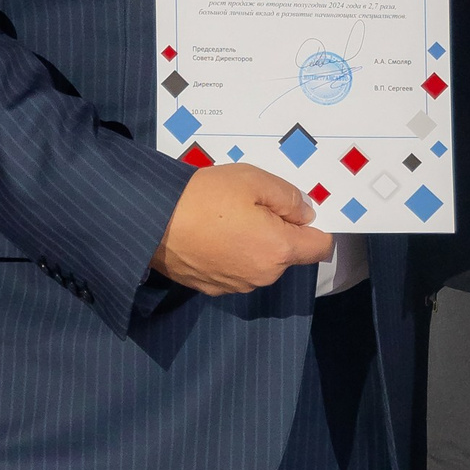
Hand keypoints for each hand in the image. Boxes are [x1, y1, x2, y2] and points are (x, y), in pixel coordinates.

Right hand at [151, 162, 332, 295]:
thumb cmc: (203, 197)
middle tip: (251, 204)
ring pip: (260, 262)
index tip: (299, 210)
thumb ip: (288, 197)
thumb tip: (306, 211)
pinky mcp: (212, 288)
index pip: (320, 246)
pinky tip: (209, 235)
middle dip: (279, 231)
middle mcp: (263, 276)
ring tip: (225, 218)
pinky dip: (230, 254)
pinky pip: (235, 270)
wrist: (149, 222)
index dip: (316, 226)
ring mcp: (236, 286)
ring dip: (253, 243)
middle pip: (287, 254)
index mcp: (279, 250)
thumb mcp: (253, 180)